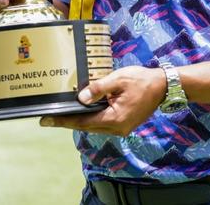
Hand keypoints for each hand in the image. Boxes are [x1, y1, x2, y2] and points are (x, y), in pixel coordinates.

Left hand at [39, 66, 166, 135]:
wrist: (163, 86)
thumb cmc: (141, 80)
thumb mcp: (118, 79)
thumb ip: (98, 88)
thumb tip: (80, 99)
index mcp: (115, 119)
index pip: (82, 122)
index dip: (63, 121)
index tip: (46, 120)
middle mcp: (117, 129)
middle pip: (86, 126)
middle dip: (67, 122)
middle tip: (48, 118)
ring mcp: (121, 128)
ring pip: (94, 126)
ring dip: (79, 120)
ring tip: (61, 115)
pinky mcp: (124, 124)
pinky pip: (102, 123)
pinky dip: (91, 118)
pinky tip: (82, 111)